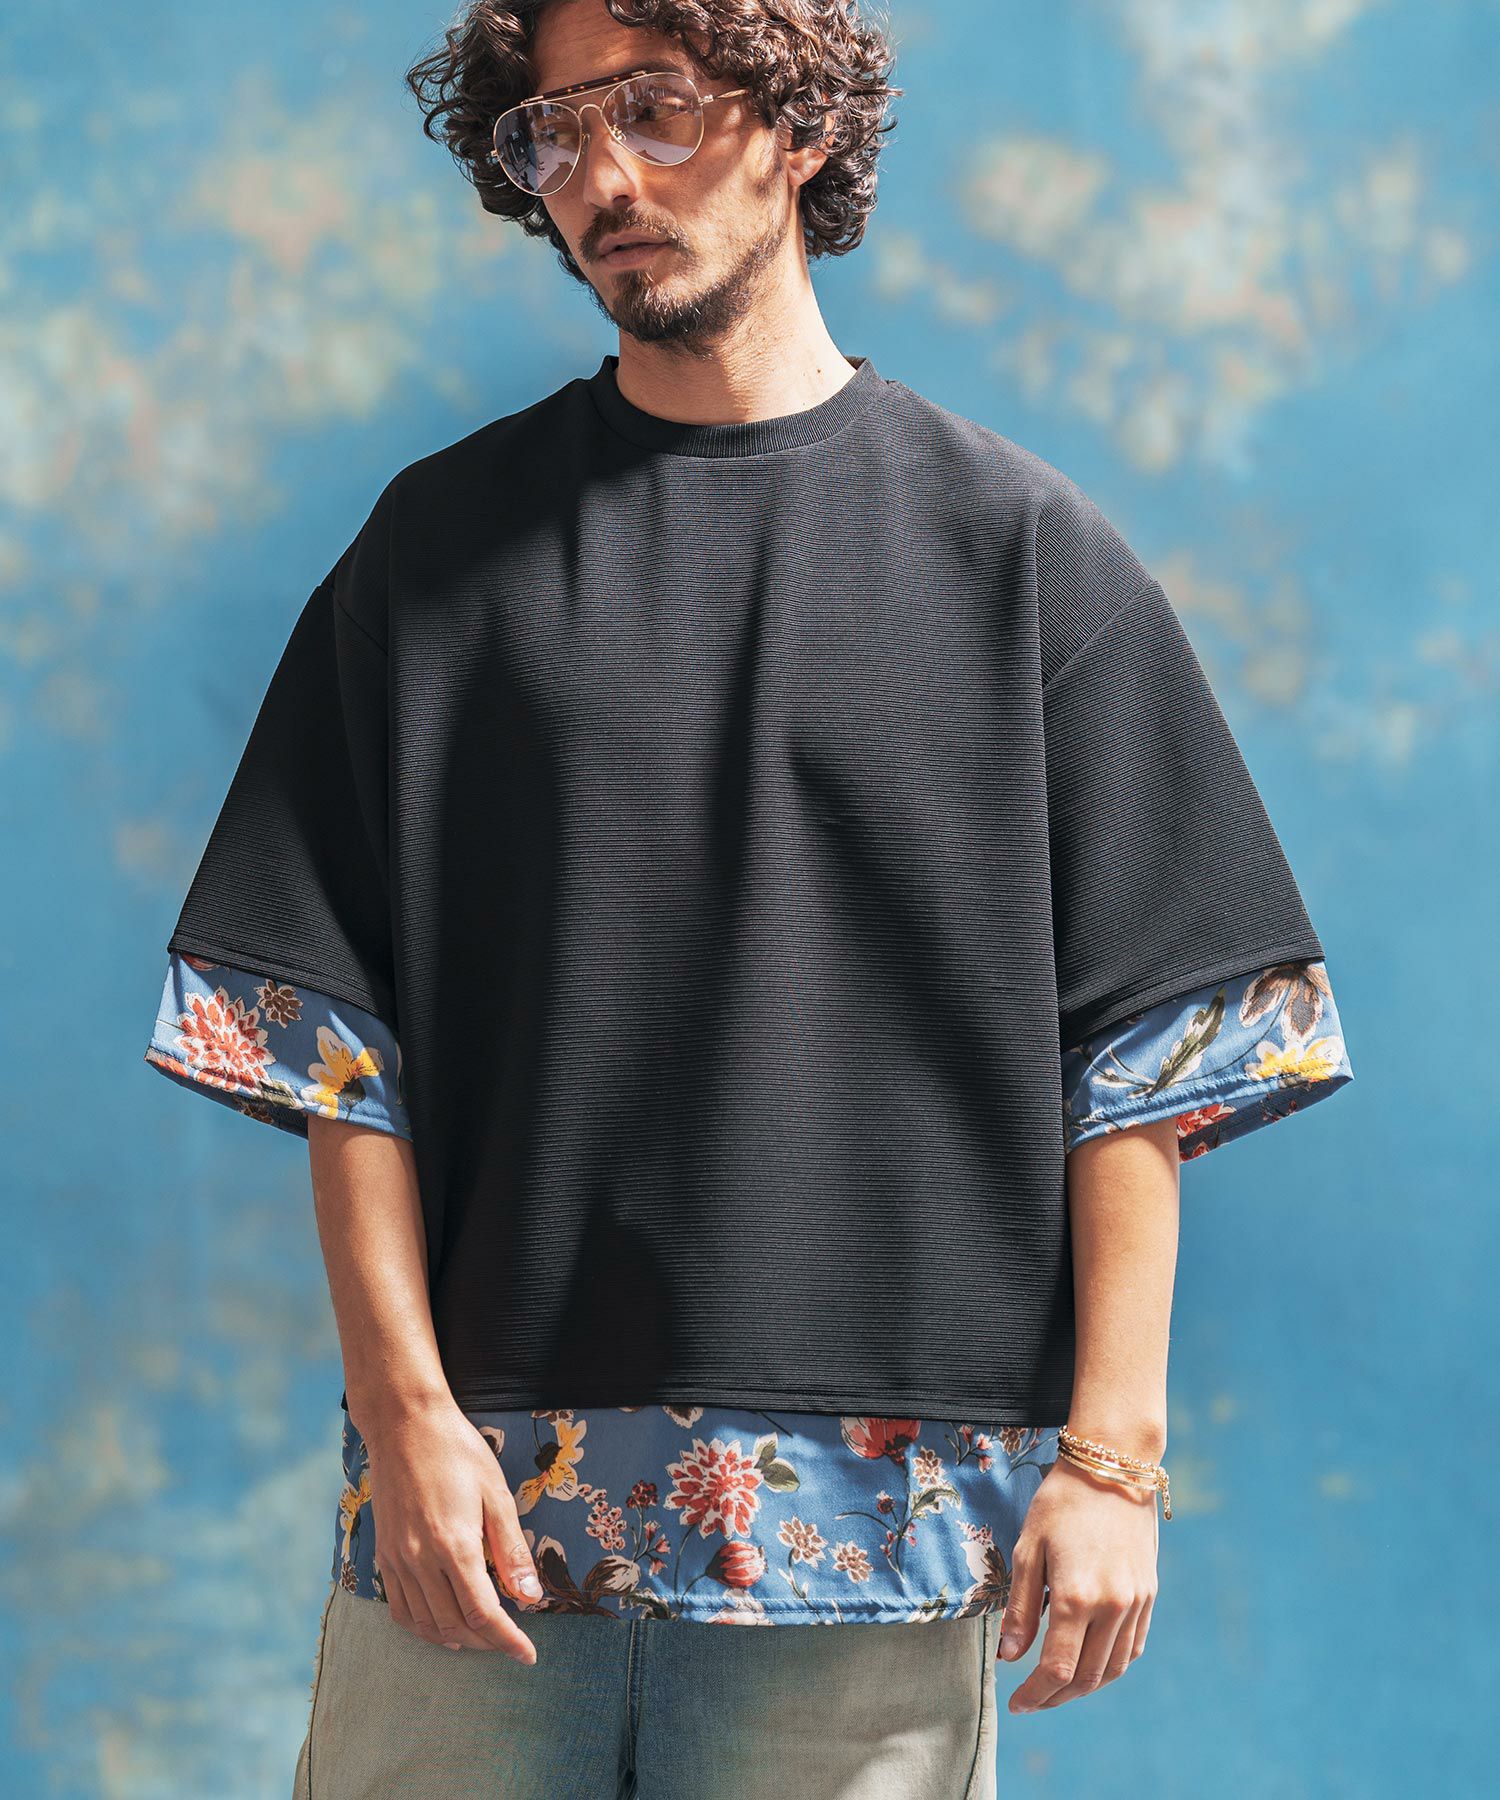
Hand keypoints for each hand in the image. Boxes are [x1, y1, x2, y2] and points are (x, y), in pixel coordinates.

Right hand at [359, 1397, 542, 1663]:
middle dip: (486, 1643)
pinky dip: (422, 1627)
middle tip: (511, 1642)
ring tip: (482, 1639)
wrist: (404, 1425)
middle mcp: (421, 1560)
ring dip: (455, 1639)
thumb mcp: (497, 1494)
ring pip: (425, 1623)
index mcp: (455, 1545)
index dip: (507, 1640)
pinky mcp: (384, 1554)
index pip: (483, 1614)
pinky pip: (399, 1608)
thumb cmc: (458, 1452)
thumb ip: (511, 1551)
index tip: (528, 1655)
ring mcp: (397, 1559)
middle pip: (454, 1625)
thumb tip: (531, 1598)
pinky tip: (441, 1625)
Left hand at [997, 1455, 1158, 1711]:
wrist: (1113, 1467)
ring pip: (1112, 1668)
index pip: (1056, 1669)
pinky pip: (1132, 1647)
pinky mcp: (1149, 1595)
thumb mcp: (1028, 1548)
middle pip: (1086, 1676)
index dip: (1035, 1693)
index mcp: (1076, 1597)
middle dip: (1056, 1696)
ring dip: (1084, 1686)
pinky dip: (1110, 1665)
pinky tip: (1089, 1663)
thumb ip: (1021, 1608)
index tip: (1016, 1703)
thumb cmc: (1061, 1502)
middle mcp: (1112, 1607)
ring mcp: (1136, 1603)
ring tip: (1056, 1688)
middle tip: (1032, 1700)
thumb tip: (1010, 1658)